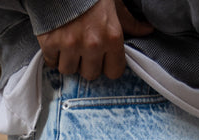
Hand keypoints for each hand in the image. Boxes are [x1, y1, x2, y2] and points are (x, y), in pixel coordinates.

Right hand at [37, 0, 152, 80]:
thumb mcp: (114, 3)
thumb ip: (129, 22)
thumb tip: (148, 30)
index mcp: (111, 37)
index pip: (114, 72)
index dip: (107, 66)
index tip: (102, 59)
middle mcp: (92, 44)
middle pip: (90, 75)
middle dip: (86, 64)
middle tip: (83, 49)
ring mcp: (70, 45)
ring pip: (69, 70)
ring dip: (68, 60)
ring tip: (68, 45)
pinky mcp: (50, 43)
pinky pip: (51, 62)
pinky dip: (52, 55)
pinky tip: (55, 43)